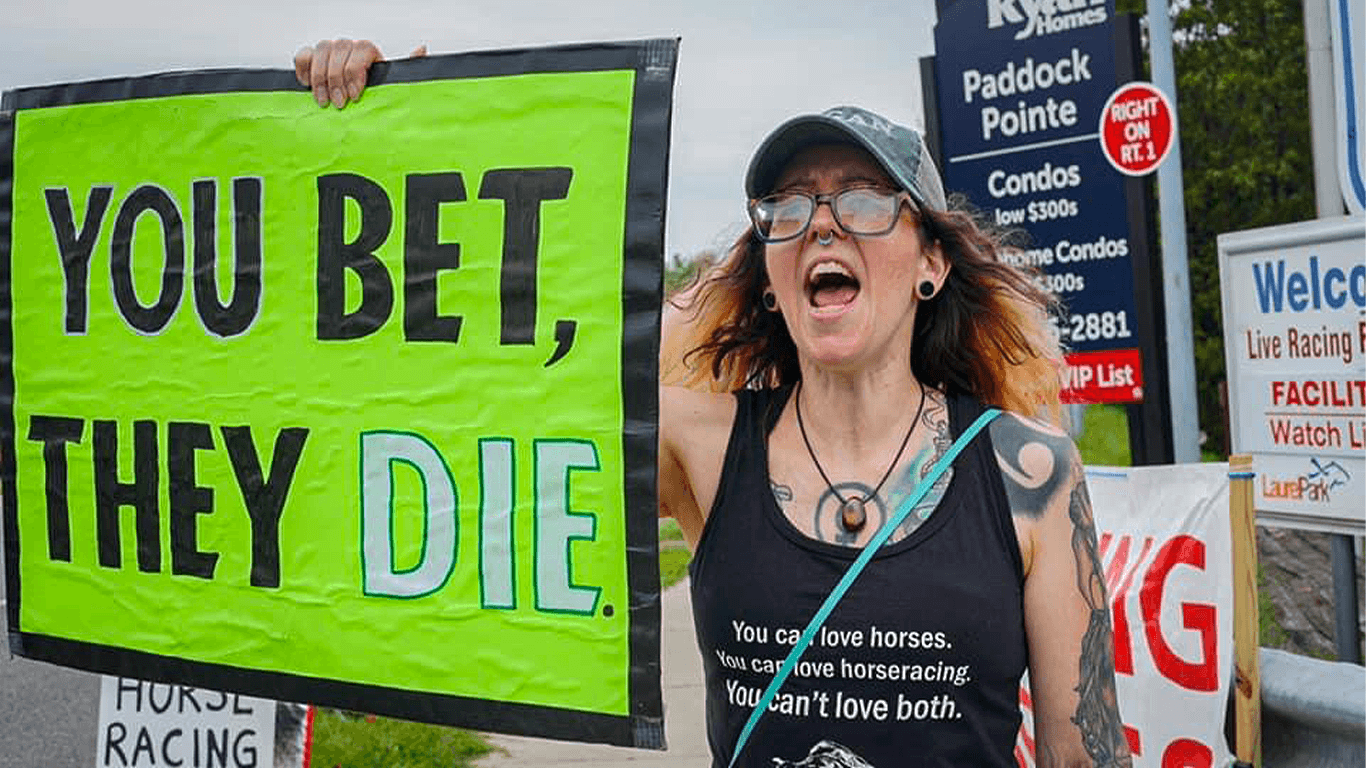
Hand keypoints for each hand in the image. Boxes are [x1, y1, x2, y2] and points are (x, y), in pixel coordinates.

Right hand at [293, 39, 427, 107]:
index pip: (362, 49)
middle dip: (337, 79)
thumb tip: (421, 49)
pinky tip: (307, 86)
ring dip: (320, 78)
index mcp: (370, 54)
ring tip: (324, 101)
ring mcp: (330, 53)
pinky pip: (303, 55)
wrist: (359, 106)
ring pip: (321, 51)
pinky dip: (303, 68)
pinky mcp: (313, 60)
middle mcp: (349, 49)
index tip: (355, 95)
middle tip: (339, 103)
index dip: (356, 70)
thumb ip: (409, 67)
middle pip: (340, 49)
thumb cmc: (377, 95)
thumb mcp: (395, 84)